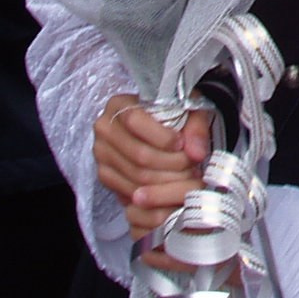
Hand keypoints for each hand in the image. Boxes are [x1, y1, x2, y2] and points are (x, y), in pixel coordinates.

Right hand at [94, 95, 211, 248]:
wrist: (156, 125)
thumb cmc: (171, 114)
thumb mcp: (188, 110)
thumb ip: (195, 128)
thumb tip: (196, 153)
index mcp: (119, 104)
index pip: (134, 121)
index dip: (161, 136)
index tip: (181, 144)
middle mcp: (105, 128)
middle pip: (138, 154)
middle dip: (170, 164)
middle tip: (191, 165)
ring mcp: (102, 153)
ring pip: (136, 175)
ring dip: (166, 180)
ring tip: (186, 175)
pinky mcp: (105, 174)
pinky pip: (130, 190)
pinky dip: (154, 192)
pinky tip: (171, 185)